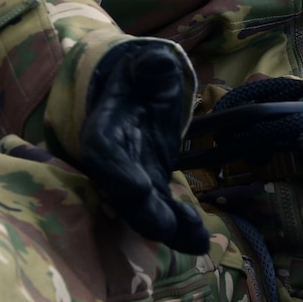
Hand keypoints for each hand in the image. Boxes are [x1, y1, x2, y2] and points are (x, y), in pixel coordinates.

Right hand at [76, 39, 208, 254]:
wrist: (139, 94)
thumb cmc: (141, 78)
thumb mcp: (147, 65)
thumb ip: (151, 66)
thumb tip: (157, 61)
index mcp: (106, 127)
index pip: (102, 151)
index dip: (115, 171)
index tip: (136, 186)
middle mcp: (113, 161)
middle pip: (119, 192)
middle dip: (142, 211)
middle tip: (164, 226)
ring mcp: (131, 179)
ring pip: (142, 210)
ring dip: (166, 228)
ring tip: (195, 240)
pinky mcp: (151, 190)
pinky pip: (162, 212)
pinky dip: (179, 228)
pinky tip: (199, 240)